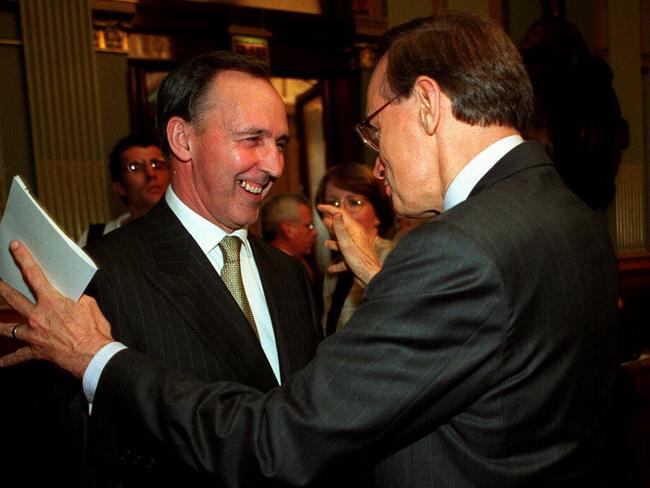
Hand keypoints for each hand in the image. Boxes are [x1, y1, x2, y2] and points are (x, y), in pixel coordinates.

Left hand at [0, 240, 112, 377]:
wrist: (93, 355)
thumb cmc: (94, 331)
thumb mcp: (90, 305)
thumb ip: (76, 298)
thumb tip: (71, 294)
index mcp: (52, 301)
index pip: (34, 274)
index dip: (23, 258)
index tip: (15, 247)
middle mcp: (37, 316)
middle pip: (12, 298)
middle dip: (2, 287)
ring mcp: (33, 334)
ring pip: (7, 326)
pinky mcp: (35, 350)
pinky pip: (17, 356)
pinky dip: (8, 360)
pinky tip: (0, 362)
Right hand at [317, 204, 381, 286]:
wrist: (371, 278)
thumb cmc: (361, 261)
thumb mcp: (347, 244)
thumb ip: (340, 229)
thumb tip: (336, 214)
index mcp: (354, 231)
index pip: (341, 215)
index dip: (330, 209)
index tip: (319, 206)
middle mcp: (355, 238)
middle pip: (342, 228)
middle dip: (331, 223)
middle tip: (323, 218)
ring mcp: (355, 249)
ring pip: (341, 243)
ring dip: (333, 243)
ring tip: (325, 243)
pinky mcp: (354, 259)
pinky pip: (343, 259)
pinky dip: (336, 263)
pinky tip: (331, 269)